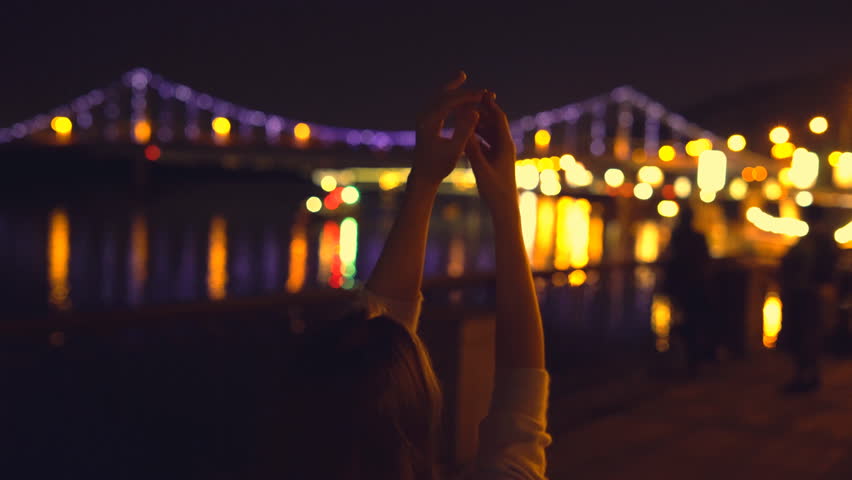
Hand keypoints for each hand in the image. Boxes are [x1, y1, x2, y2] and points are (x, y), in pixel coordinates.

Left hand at [410, 72, 483, 187]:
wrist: (423, 177)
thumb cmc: (439, 167)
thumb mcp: (454, 151)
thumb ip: (464, 131)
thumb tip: (474, 112)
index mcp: (429, 123)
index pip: (448, 101)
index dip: (466, 95)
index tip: (481, 93)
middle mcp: (424, 118)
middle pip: (439, 95)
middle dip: (454, 86)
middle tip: (464, 74)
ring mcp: (424, 120)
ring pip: (438, 99)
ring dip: (451, 90)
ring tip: (462, 79)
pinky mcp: (426, 124)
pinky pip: (438, 106)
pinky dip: (449, 100)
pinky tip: (458, 100)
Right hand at [465, 92, 517, 208]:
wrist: (504, 207)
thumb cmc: (495, 190)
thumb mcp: (481, 169)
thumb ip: (473, 151)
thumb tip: (466, 133)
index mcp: (505, 145)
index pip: (498, 118)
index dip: (489, 105)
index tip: (478, 93)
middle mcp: (505, 146)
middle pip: (493, 122)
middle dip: (480, 110)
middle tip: (465, 100)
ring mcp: (500, 152)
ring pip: (488, 132)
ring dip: (476, 123)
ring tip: (461, 113)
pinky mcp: (495, 159)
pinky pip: (485, 142)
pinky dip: (476, 136)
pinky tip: (463, 133)